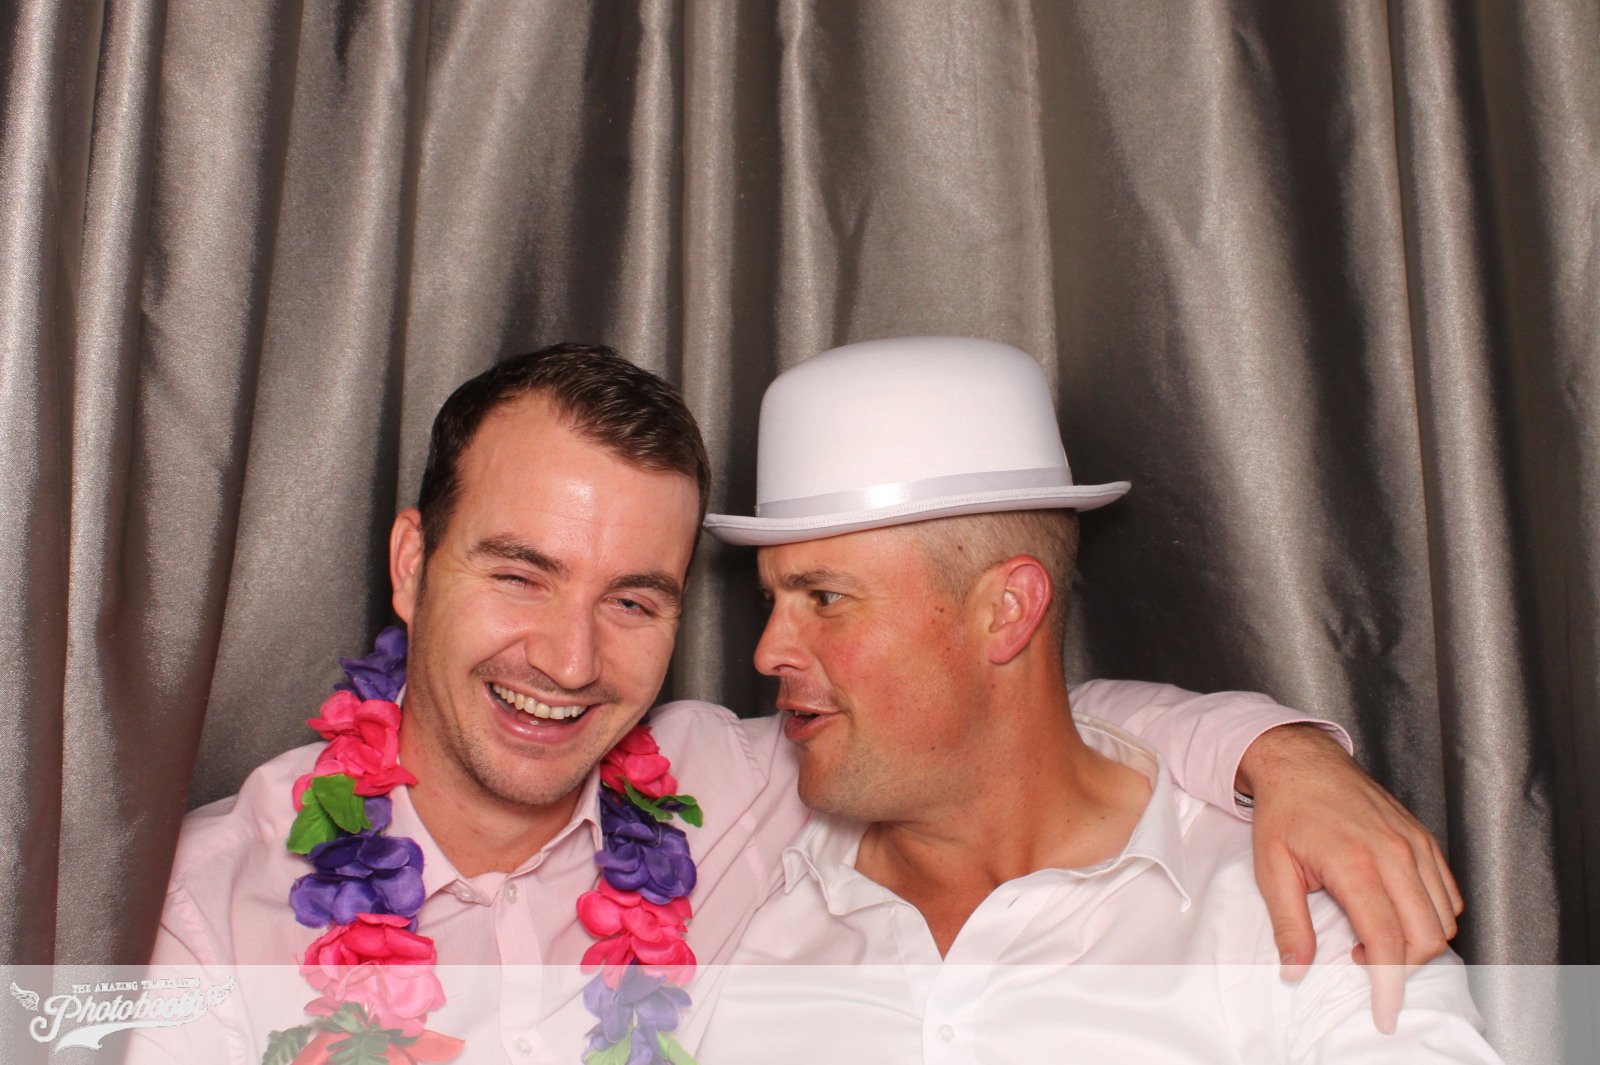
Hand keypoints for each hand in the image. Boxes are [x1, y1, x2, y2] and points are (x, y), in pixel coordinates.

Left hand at [1236, 724, 1462, 1033]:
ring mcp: (1415, 844)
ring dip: (1419, 943)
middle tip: (1365, 964)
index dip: (1389, 986)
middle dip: (1404, 968)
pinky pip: (1448, 894)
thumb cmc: (1284, 812)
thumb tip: (1295, 971)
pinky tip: (1397, 915)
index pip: (1387, 943)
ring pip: (1445, 918)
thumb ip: (1288, 925)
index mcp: (1356, 865)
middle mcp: (1395, 854)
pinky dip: (1433, 916)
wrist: (1301, 762)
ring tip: (1374, 937)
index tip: (1384, 1013)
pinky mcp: (1424, 839)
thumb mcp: (1272, 870)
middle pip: (1426, 937)